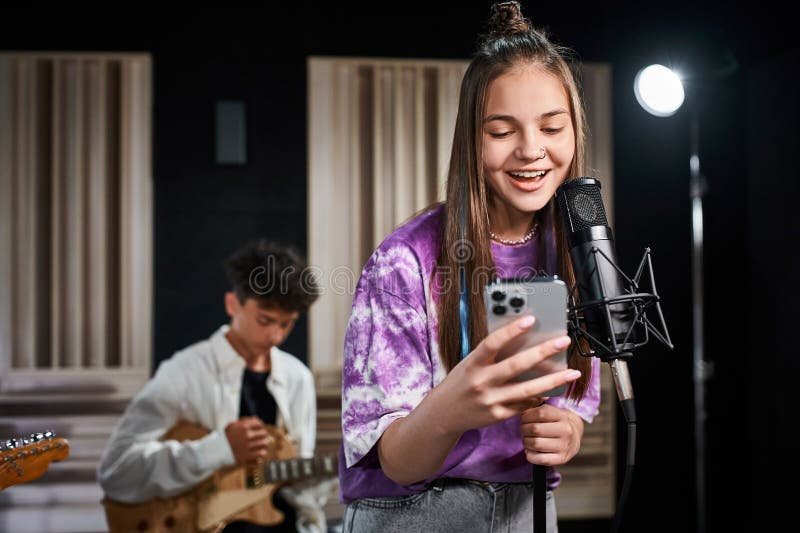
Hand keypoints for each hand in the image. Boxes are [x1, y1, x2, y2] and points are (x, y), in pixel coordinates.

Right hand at [224, 416, 270, 463]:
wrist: (217, 451)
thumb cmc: (226, 437)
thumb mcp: (233, 425)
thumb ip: (245, 421)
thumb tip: (256, 418)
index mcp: (243, 427)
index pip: (259, 424)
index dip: (261, 426)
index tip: (260, 428)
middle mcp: (247, 435)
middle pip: (263, 433)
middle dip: (263, 435)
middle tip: (262, 437)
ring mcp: (247, 446)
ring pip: (264, 443)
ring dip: (264, 444)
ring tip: (263, 445)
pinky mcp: (247, 456)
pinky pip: (261, 453)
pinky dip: (263, 453)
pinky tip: (261, 453)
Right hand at [430, 315, 580, 436]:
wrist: (443, 414)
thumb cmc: (460, 382)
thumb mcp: (469, 364)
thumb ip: (490, 354)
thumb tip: (520, 340)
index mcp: (472, 364)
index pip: (492, 343)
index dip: (511, 330)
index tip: (531, 319)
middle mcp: (481, 382)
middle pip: (516, 365)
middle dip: (543, 352)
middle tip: (563, 341)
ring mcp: (490, 400)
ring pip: (527, 389)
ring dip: (553, 380)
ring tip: (572, 372)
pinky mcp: (498, 415)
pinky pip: (524, 405)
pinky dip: (539, 396)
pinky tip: (553, 390)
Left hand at [519, 403, 583, 465]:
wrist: (573, 440)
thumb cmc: (557, 425)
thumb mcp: (552, 413)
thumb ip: (537, 411)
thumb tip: (521, 414)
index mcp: (563, 417)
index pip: (540, 413)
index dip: (527, 416)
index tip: (524, 419)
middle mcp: (566, 431)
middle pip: (535, 429)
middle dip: (524, 429)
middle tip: (523, 430)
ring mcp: (564, 446)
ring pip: (535, 443)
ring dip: (526, 442)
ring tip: (527, 440)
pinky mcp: (561, 459)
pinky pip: (539, 458)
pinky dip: (530, 455)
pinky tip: (530, 450)